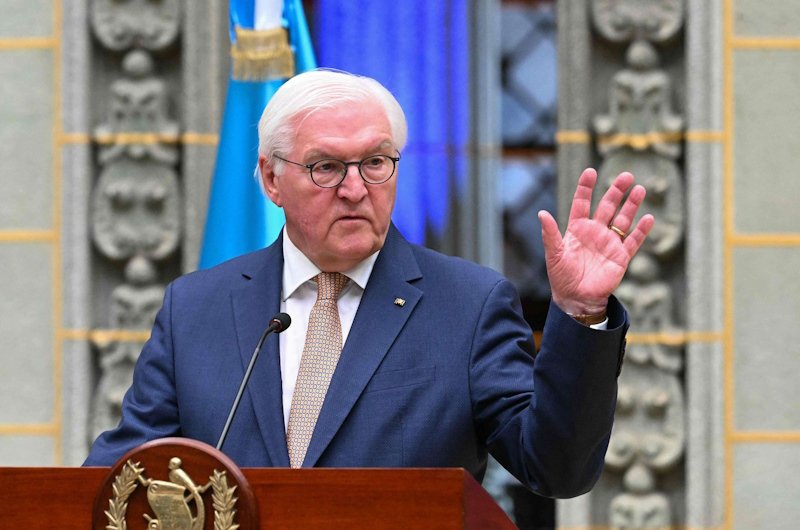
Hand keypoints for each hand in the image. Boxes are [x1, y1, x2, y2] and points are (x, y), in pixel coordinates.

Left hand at [538, 168, 653, 315]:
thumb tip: (541, 213)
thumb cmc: (562, 277)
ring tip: (639, 189)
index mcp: (577, 229)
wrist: (576, 299)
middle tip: (626, 175)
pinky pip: (633, 241)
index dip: (586, 188)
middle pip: (607, 206)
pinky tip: (648, 218)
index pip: (582, 203)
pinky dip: (641, 230)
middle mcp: (595, 232)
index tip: (591, 172)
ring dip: (632, 205)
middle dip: (616, 191)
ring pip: (623, 220)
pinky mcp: (621, 257)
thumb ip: (550, 234)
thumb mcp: (554, 254)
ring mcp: (609, 243)